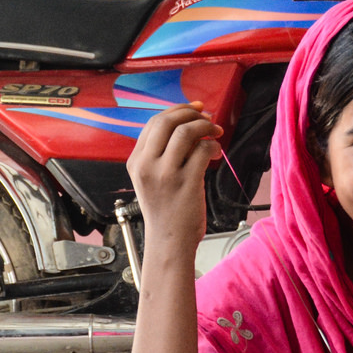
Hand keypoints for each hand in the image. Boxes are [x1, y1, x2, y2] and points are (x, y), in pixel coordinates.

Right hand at [125, 104, 221, 250]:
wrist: (170, 242)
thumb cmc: (165, 212)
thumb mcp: (149, 180)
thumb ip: (159, 154)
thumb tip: (185, 126)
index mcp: (136, 162)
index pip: (153, 123)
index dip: (176, 111)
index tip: (193, 109)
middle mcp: (147, 165)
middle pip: (167, 122)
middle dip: (191, 114)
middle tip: (207, 117)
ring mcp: (166, 174)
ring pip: (186, 132)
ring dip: (206, 126)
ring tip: (215, 132)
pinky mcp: (187, 183)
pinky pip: (203, 150)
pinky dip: (213, 145)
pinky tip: (216, 152)